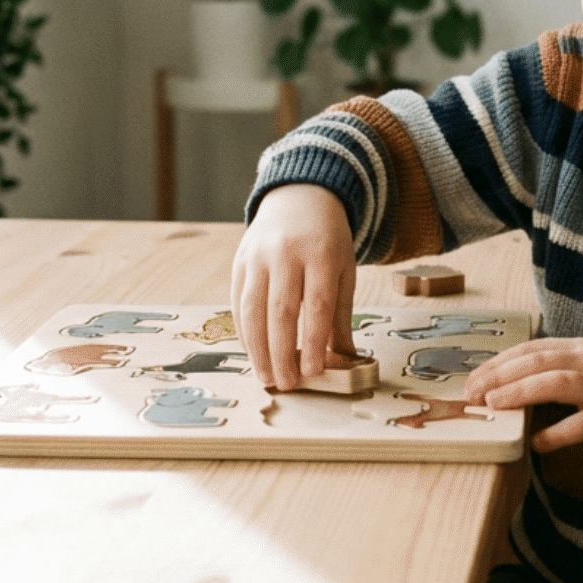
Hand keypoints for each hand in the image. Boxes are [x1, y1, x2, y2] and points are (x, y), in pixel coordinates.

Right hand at [231, 183, 356, 391]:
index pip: (316, 305)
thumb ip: (341, 315)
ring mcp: (258, 256)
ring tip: (267, 377)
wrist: (300, 198)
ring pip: (252, 310)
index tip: (314, 372)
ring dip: (257, 349)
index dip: (314, 342)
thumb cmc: (327, 240)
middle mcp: (286, 253)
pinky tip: (253, 354)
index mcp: (320, 253)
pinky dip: (244, 333)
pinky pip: (238, 303)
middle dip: (282, 353)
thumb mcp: (345, 270)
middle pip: (281, 311)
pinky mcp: (240, 262)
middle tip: (287, 384)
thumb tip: (341, 361)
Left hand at [463, 338, 582, 451]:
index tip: (474, 375)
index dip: (499, 360)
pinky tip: (538, 442)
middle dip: (499, 375)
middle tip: (472, 393)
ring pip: (556, 383)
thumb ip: (562, 367)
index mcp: (582, 348)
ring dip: (520, 392)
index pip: (532, 347)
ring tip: (494, 405)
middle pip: (537, 362)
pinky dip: (558, 433)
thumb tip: (515, 381)